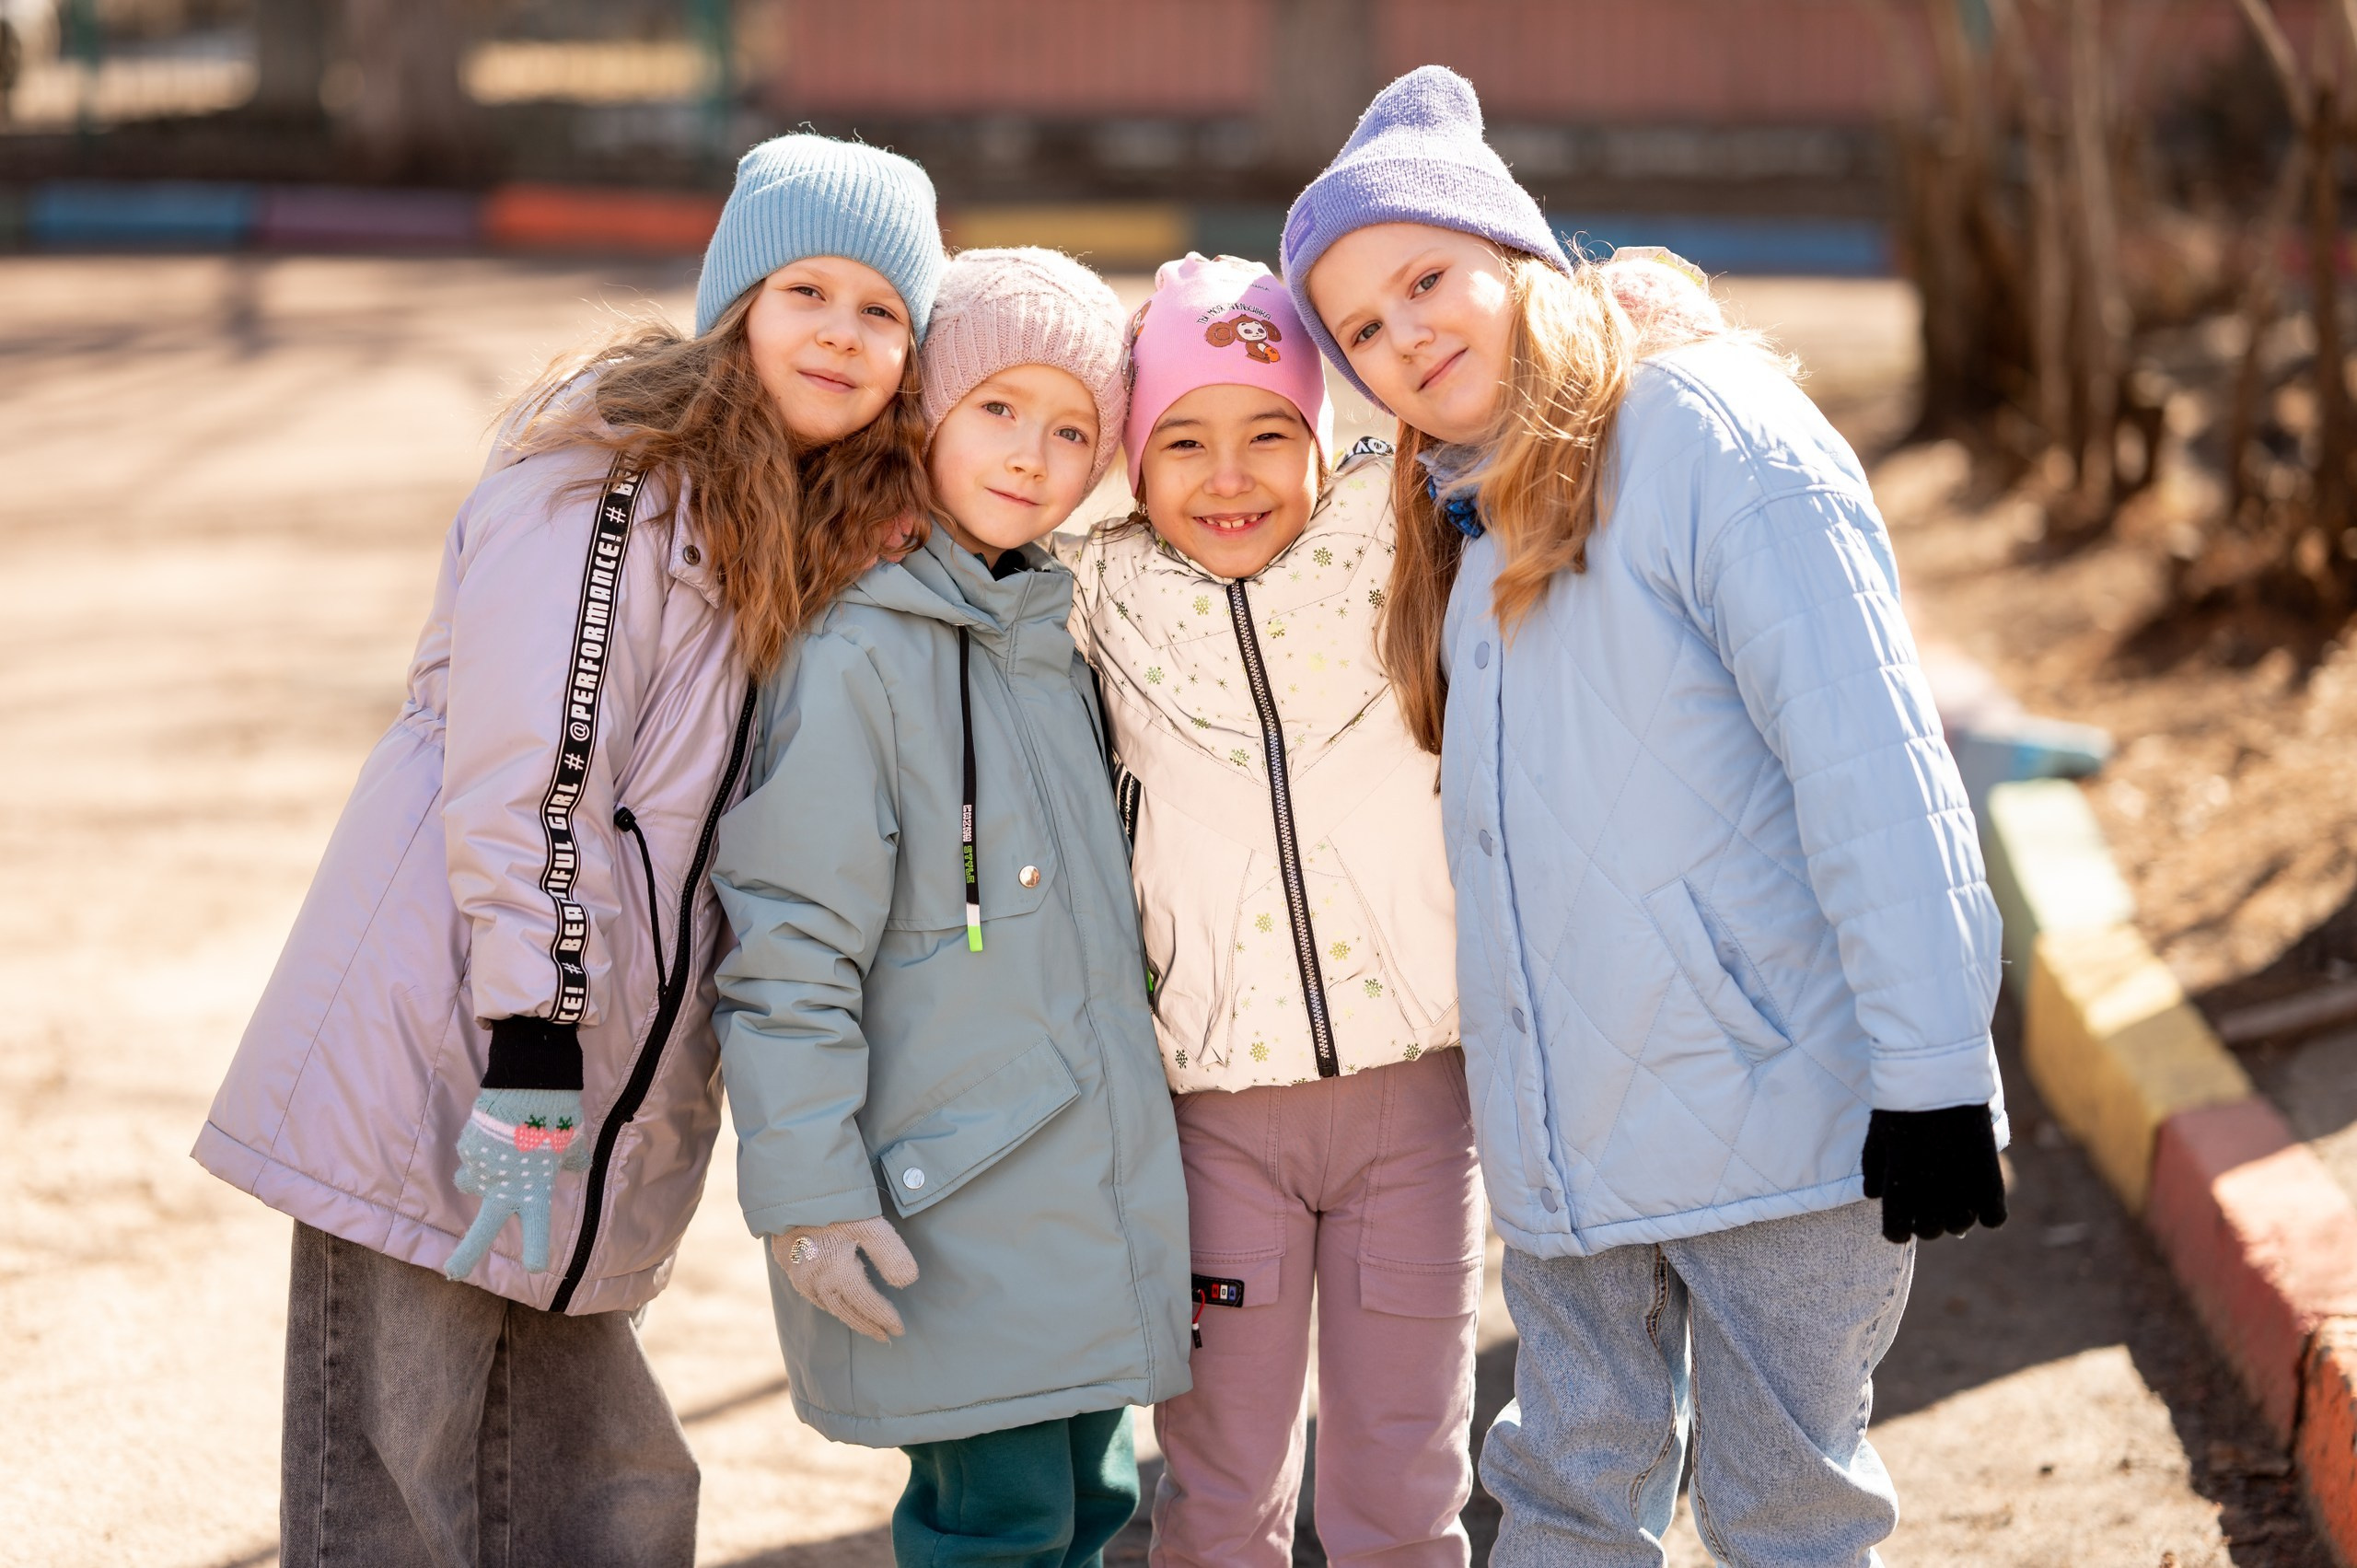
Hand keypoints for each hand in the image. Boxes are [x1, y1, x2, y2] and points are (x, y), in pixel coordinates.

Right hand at [443, 1087, 592, 1280]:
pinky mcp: (467, 1149)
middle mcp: (504, 1187)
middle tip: (454, 1271)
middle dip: (467, 1254)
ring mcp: (482, 1169)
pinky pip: (472, 1157)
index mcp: (535, 1189)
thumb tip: (576, 1167)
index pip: (537, 1229)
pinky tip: (497, 1130)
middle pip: (482, 1229)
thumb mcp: (574, 1142)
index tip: (534, 1266)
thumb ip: (573, 1161)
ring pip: (474, 1183)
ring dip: (483, 1178)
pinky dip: (482, 1149)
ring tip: (502, 1152)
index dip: (536, 1249)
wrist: (530, 1082)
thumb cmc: (558, 1114)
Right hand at [771, 1215, 919, 1341]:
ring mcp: (796, 1272)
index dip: (884, 1317)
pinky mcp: (785, 1260)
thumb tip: (907, 1282)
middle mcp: (814, 1279)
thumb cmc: (835, 1203)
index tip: (899, 1329)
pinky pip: (808, 1291)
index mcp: (836, 1273)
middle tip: (884, 1337)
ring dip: (846, 1316)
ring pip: (825, 1304)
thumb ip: (891, 1255)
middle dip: (867, 1325)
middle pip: (845, 1311)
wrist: (790, 1185)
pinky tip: (831, 1299)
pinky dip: (826, 1301)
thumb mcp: (870, 1225)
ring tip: (863, 1322)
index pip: (866, 1304)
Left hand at [1860, 1103, 2007, 1243]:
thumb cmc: (1901, 1107)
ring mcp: (1964, 1189)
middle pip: (1930, 1231)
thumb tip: (1874, 1197)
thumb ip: (1873, 1172)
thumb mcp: (1877, 1138)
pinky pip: (1994, 1217)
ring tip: (1949, 1198)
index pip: (1896, 1233)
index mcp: (1899, 1187)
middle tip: (1923, 1206)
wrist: (1939, 1080)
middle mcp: (1932, 1195)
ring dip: (1953, 1217)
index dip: (1896, 1229)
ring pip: (1960, 1226)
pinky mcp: (1990, 1178)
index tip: (1898, 1222)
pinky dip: (1987, 1213)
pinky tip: (1978, 1200)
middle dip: (1923, 1222)